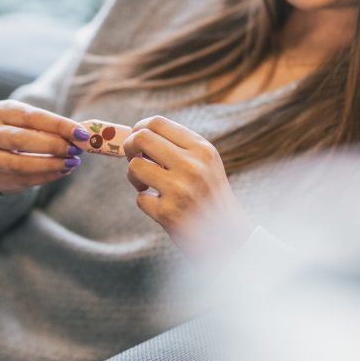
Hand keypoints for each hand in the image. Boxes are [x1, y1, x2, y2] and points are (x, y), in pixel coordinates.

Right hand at [0, 100, 90, 194]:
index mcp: (1, 110)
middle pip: (21, 139)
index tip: (81, 133)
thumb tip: (84, 135)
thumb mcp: (34, 124)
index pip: (32, 116)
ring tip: (72, 162)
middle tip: (76, 149)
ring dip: (50, 164)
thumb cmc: (24, 133)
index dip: (58, 125)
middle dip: (53, 145)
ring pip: (19, 163)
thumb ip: (55, 129)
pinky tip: (62, 171)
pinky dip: (47, 175)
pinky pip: (23, 178)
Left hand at [123, 116, 254, 260]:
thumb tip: (136, 134)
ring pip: (135, 166)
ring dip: (134, 176)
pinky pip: (140, 198)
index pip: (158, 123)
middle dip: (129, 147)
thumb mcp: (206, 164)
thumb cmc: (210, 197)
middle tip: (134, 158)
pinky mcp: (168, 213)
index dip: (139, 128)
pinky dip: (145, 202)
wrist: (229, 237)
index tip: (136, 139)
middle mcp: (192, 165)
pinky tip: (161, 207)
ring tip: (147, 186)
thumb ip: (178, 147)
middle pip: (141, 138)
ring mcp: (180, 189)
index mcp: (202, 149)